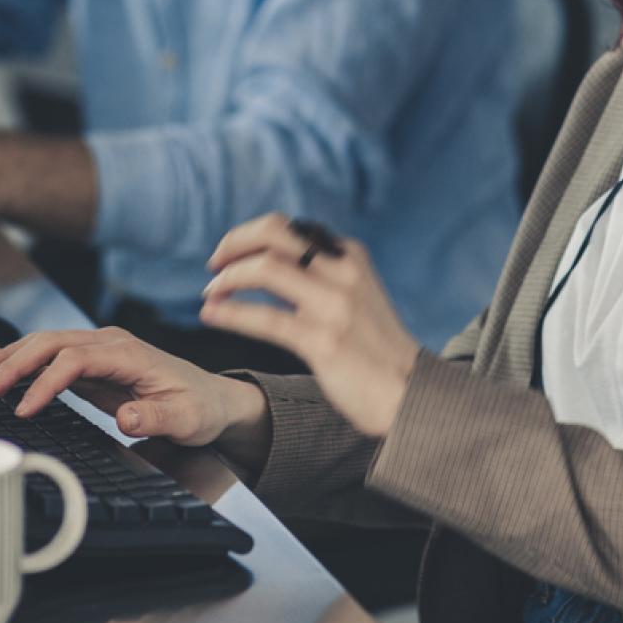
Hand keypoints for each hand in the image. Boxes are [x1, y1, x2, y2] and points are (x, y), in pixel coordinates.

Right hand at [0, 328, 272, 463]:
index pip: (73, 358)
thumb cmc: (200, 407)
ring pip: (43, 345)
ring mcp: (97, 349)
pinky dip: (15, 354)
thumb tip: (127, 417)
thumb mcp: (185, 418)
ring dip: (6, 357)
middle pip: (50, 344)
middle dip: (11, 363)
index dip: (44, 382)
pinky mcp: (90, 362)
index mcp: (127, 352)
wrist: (214, 400)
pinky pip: (47, 354)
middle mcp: (108, 343)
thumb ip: (156, 417)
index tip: (23, 409)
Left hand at [199, 213, 420, 436]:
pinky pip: (263, 318)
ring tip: (211, 293)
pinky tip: (211, 315)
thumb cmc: (377, 351)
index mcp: (350, 256)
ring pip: (263, 269)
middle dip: (233, 243)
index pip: (287, 227)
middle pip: (273, 232)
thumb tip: (273, 263)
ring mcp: (333, 305)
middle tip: (214, 264)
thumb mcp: (359, 296)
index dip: (249, 236)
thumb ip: (326, 275)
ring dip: (226, 279)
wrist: (411, 395)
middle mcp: (343, 272)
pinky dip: (229, 313)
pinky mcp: (322, 341)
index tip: (231, 253)